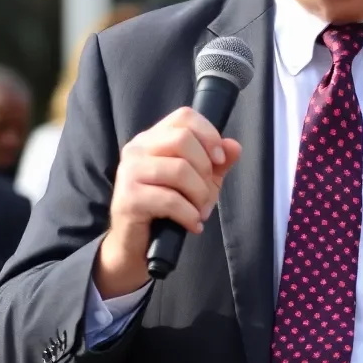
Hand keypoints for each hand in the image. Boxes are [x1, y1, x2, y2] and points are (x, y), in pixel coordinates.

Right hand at [95, 107, 241, 298]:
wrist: (136, 245)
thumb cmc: (166, 209)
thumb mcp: (199, 182)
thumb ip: (217, 163)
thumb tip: (233, 146)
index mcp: (153, 138)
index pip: (184, 117)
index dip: (208, 134)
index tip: (219, 159)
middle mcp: (137, 149)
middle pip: (183, 139)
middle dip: (205, 170)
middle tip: (207, 194)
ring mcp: (129, 172)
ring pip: (179, 170)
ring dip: (199, 196)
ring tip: (200, 211)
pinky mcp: (128, 199)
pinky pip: (170, 200)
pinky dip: (189, 215)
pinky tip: (192, 224)